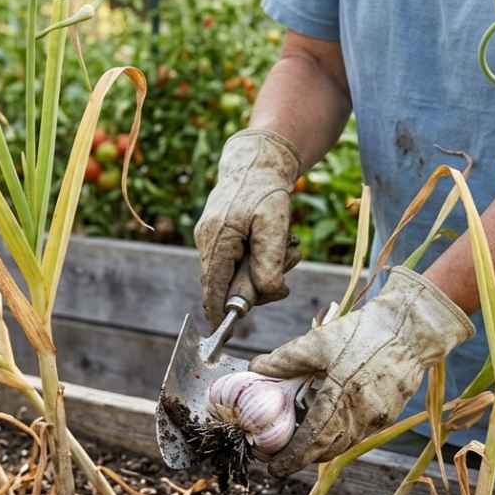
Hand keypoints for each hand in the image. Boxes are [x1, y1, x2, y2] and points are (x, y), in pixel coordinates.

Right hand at [195, 130, 301, 325]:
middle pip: (226, 283)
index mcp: (216, 239)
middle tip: (287, 261)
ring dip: (264, 266)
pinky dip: (259, 256)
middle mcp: (207, 240)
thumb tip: (265, 295)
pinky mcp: (219, 234)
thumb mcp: (275, 227)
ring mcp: (210, 237)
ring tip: (287, 242)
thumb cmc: (267, 191)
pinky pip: (237, 259)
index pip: (213, 288)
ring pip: (235, 271)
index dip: (219, 313)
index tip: (224, 333)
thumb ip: (269, 263)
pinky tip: (276, 238)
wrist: (258, 160)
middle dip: (258, 282)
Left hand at [249, 267, 473, 476]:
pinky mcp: (389, 414)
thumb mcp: (317, 342)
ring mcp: (379, 417)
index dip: (292, 458)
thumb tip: (256, 368)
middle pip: (328, 449)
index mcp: (342, 397)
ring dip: (322, 448)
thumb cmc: (363, 332)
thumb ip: (284, 359)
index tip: (273, 467)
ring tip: (301, 443)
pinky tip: (328, 424)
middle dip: (303, 457)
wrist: (409, 329)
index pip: (313, 439)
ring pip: (345, 444)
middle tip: (281, 457)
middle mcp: (363, 414)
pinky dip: (340, 435)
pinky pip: (359, 433)